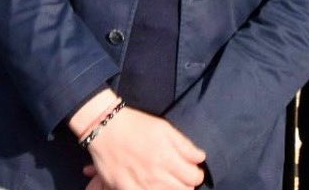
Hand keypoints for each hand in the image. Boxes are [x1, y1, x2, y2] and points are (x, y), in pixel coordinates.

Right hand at [80, 106, 204, 189]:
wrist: (107, 129)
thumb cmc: (137, 125)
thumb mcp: (165, 128)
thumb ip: (185, 145)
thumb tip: (200, 157)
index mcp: (169, 158)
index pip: (194, 178)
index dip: (196, 174)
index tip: (191, 169)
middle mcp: (157, 176)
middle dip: (186, 184)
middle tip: (180, 176)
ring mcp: (142, 186)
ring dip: (171, 189)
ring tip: (166, 181)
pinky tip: (152, 186)